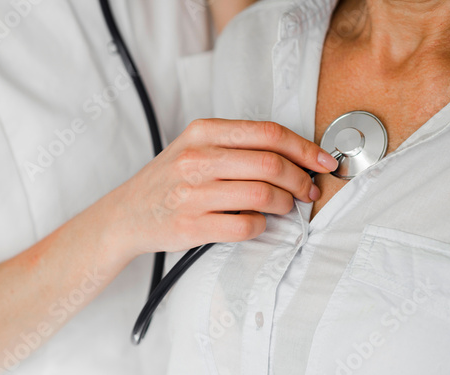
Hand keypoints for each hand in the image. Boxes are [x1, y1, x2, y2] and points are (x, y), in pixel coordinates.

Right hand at [102, 119, 337, 255]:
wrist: (126, 214)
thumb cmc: (168, 179)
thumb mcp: (195, 147)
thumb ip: (237, 146)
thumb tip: (292, 156)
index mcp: (202, 132)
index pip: (267, 133)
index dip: (304, 148)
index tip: (323, 161)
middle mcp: (197, 159)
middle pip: (271, 164)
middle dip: (301, 180)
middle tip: (308, 190)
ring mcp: (193, 193)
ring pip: (263, 195)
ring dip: (286, 204)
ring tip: (285, 206)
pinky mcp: (191, 225)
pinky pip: (247, 226)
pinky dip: (262, 226)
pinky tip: (258, 222)